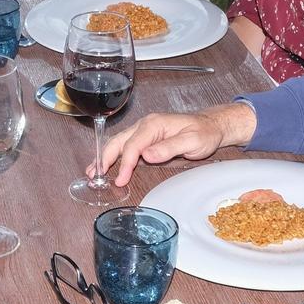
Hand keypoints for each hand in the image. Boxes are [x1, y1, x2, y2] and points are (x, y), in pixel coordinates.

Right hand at [98, 103, 255, 186]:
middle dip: (105, 157)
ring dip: (106, 156)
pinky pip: (126, 146)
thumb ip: (170, 147)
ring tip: (93, 170)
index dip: (124, 163)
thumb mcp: (192, 141)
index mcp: (154, 124)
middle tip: (94, 174)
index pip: (133, 145)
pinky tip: (107, 165)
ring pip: (119, 142)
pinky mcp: (146, 138)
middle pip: (119, 141)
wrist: (211, 127)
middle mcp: (146, 125)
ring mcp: (144, 131)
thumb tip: (147, 155)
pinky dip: (114, 155)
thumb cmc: (204, 133)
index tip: (120, 179)